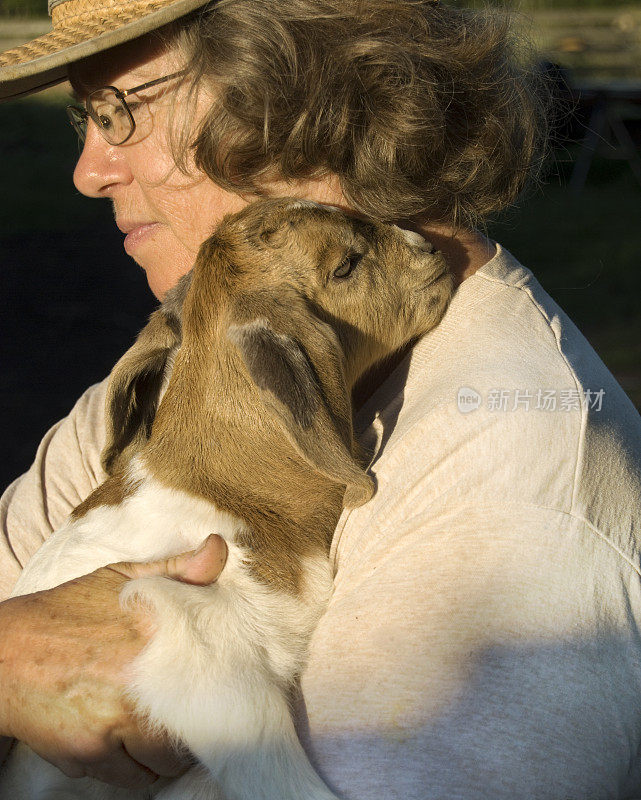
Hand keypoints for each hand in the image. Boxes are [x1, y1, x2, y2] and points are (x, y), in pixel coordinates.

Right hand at [0, 534, 226, 787]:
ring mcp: (112, 723)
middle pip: (194, 728)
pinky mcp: (89, 754)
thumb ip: (177, 568)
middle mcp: (136, 683)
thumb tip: (219, 548)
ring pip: (166, 761)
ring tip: (163, 731)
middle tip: (191, 713)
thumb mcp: (122, 577)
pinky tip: (134, 746)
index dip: (223, 688)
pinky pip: (134, 778)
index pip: (215, 676)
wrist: (5, 653)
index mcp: (152, 635)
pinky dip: (140, 769)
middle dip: (196, 726)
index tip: (224, 689)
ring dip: (169, 752)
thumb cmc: (67, 612)